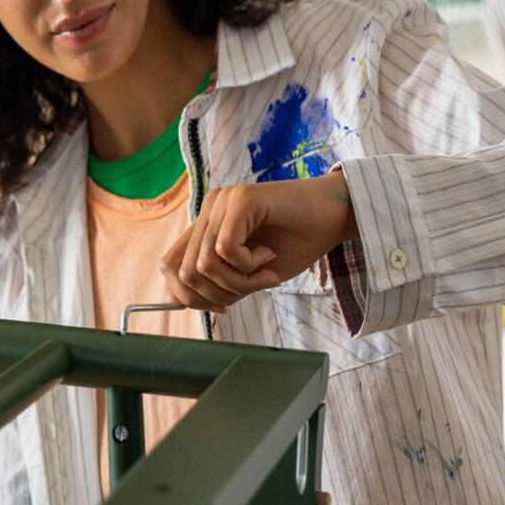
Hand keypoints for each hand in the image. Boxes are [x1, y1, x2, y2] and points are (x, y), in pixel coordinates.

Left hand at [159, 170, 358, 310]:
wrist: (334, 217)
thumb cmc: (297, 243)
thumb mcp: (249, 272)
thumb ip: (216, 281)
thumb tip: (175, 301)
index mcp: (207, 224)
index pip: (170, 265)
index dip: (188, 296)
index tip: (223, 305)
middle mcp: (209, 208)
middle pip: (183, 271)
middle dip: (218, 294)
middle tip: (253, 287)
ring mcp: (223, 201)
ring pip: (204, 263)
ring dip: (239, 281)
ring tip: (266, 271)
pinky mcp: (241, 199)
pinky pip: (226, 249)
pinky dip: (249, 265)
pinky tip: (269, 255)